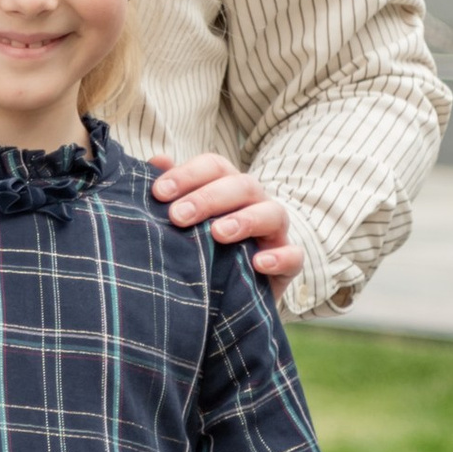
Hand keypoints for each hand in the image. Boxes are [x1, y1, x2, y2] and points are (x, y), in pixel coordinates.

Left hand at [149, 153, 301, 287]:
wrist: (231, 291)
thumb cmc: (205, 246)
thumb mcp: (187, 220)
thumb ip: (173, 192)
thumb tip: (159, 160)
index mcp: (228, 186)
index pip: (214, 166)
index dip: (187, 174)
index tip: (159, 194)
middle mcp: (255, 202)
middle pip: (241, 185)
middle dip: (208, 198)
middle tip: (178, 216)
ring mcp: (275, 231)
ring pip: (272, 213)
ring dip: (245, 220)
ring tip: (217, 234)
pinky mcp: (288, 263)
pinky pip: (293, 255)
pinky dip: (279, 257)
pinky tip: (258, 263)